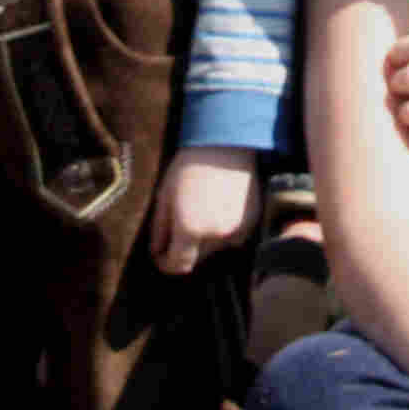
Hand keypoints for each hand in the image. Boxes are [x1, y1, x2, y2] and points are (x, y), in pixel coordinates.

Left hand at [151, 145, 259, 274]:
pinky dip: (224, 229)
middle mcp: (215, 235)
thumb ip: (159, 228)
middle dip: (186, 247)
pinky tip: (219, 204)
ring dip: (206, 237)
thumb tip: (157, 252)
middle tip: (181, 221)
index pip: (178, 266)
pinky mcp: (251, 223)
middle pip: (197, 258)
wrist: (227, 143)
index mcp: (190, 229)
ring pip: (215, 248)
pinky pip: (233, 237)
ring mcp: (237, 230)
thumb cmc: (189, 165)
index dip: (166, 264)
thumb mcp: (165, 195)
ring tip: (202, 206)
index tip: (161, 255)